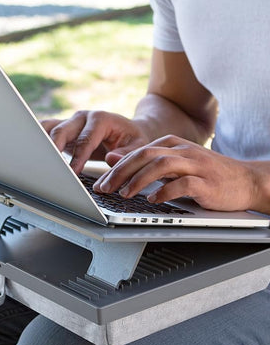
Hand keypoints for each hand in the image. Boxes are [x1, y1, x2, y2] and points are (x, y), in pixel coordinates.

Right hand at [41, 110, 150, 173]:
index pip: (86, 139)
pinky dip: (39, 139)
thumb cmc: (132, 139)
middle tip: (49, 166)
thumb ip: (126, 153)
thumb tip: (111, 159)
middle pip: (62, 130)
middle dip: (54, 148)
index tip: (72, 172)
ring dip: (42, 142)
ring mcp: (72, 121)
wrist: (127, 130)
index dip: (78, 157)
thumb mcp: (137, 146)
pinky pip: (47, 130)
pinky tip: (33, 152)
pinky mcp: (64, 128)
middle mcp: (83, 117)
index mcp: (101, 118)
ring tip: (35, 158)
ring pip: (50, 128)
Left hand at [93, 135, 257, 211]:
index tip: (100, 183)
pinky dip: (165, 191)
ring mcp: (195, 164)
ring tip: (124, 194)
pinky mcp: (206, 181)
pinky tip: (153, 200)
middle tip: (105, 188)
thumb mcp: (172, 162)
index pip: (137, 153)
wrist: (244, 179)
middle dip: (121, 173)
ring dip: (139, 181)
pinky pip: (183, 183)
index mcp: (171, 144)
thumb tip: (112, 158)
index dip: (115, 168)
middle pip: (144, 156)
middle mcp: (181, 150)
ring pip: (161, 165)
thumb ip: (144, 160)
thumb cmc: (205, 173)